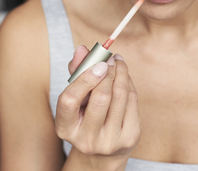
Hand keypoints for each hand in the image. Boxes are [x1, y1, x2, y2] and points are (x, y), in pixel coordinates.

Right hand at [55, 46, 140, 168]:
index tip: (97, 63)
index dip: (84, 79)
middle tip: (109, 59)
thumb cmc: (85, 115)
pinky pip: (132, 101)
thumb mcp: (76, 97)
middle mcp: (86, 140)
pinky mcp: (129, 138)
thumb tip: (82, 49)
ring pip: (120, 96)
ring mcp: (109, 141)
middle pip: (100, 98)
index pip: (69, 100)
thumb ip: (77, 72)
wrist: (103, 149)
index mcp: (65, 129)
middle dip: (107, 73)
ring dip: (121, 73)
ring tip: (118, 62)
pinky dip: (129, 83)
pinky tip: (124, 77)